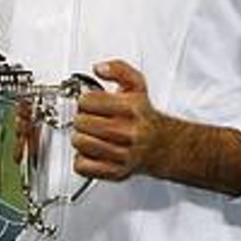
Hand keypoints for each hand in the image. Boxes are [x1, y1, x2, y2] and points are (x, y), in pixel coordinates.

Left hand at [72, 60, 165, 180]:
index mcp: (130, 109)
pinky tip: (92, 151)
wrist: (161, 145)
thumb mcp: (136, 85)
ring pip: (79, 143)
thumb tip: (99, 68)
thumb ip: (118, 69)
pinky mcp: (116, 172)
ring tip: (91, 134)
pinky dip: (82, 159)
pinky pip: (82, 166)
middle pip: (80, 122)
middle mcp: (127, 132)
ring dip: (81, 137)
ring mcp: (122, 154)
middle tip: (91, 119)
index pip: (87, 101)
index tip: (91, 103)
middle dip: (82, 118)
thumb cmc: (143, 115)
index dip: (86, 101)